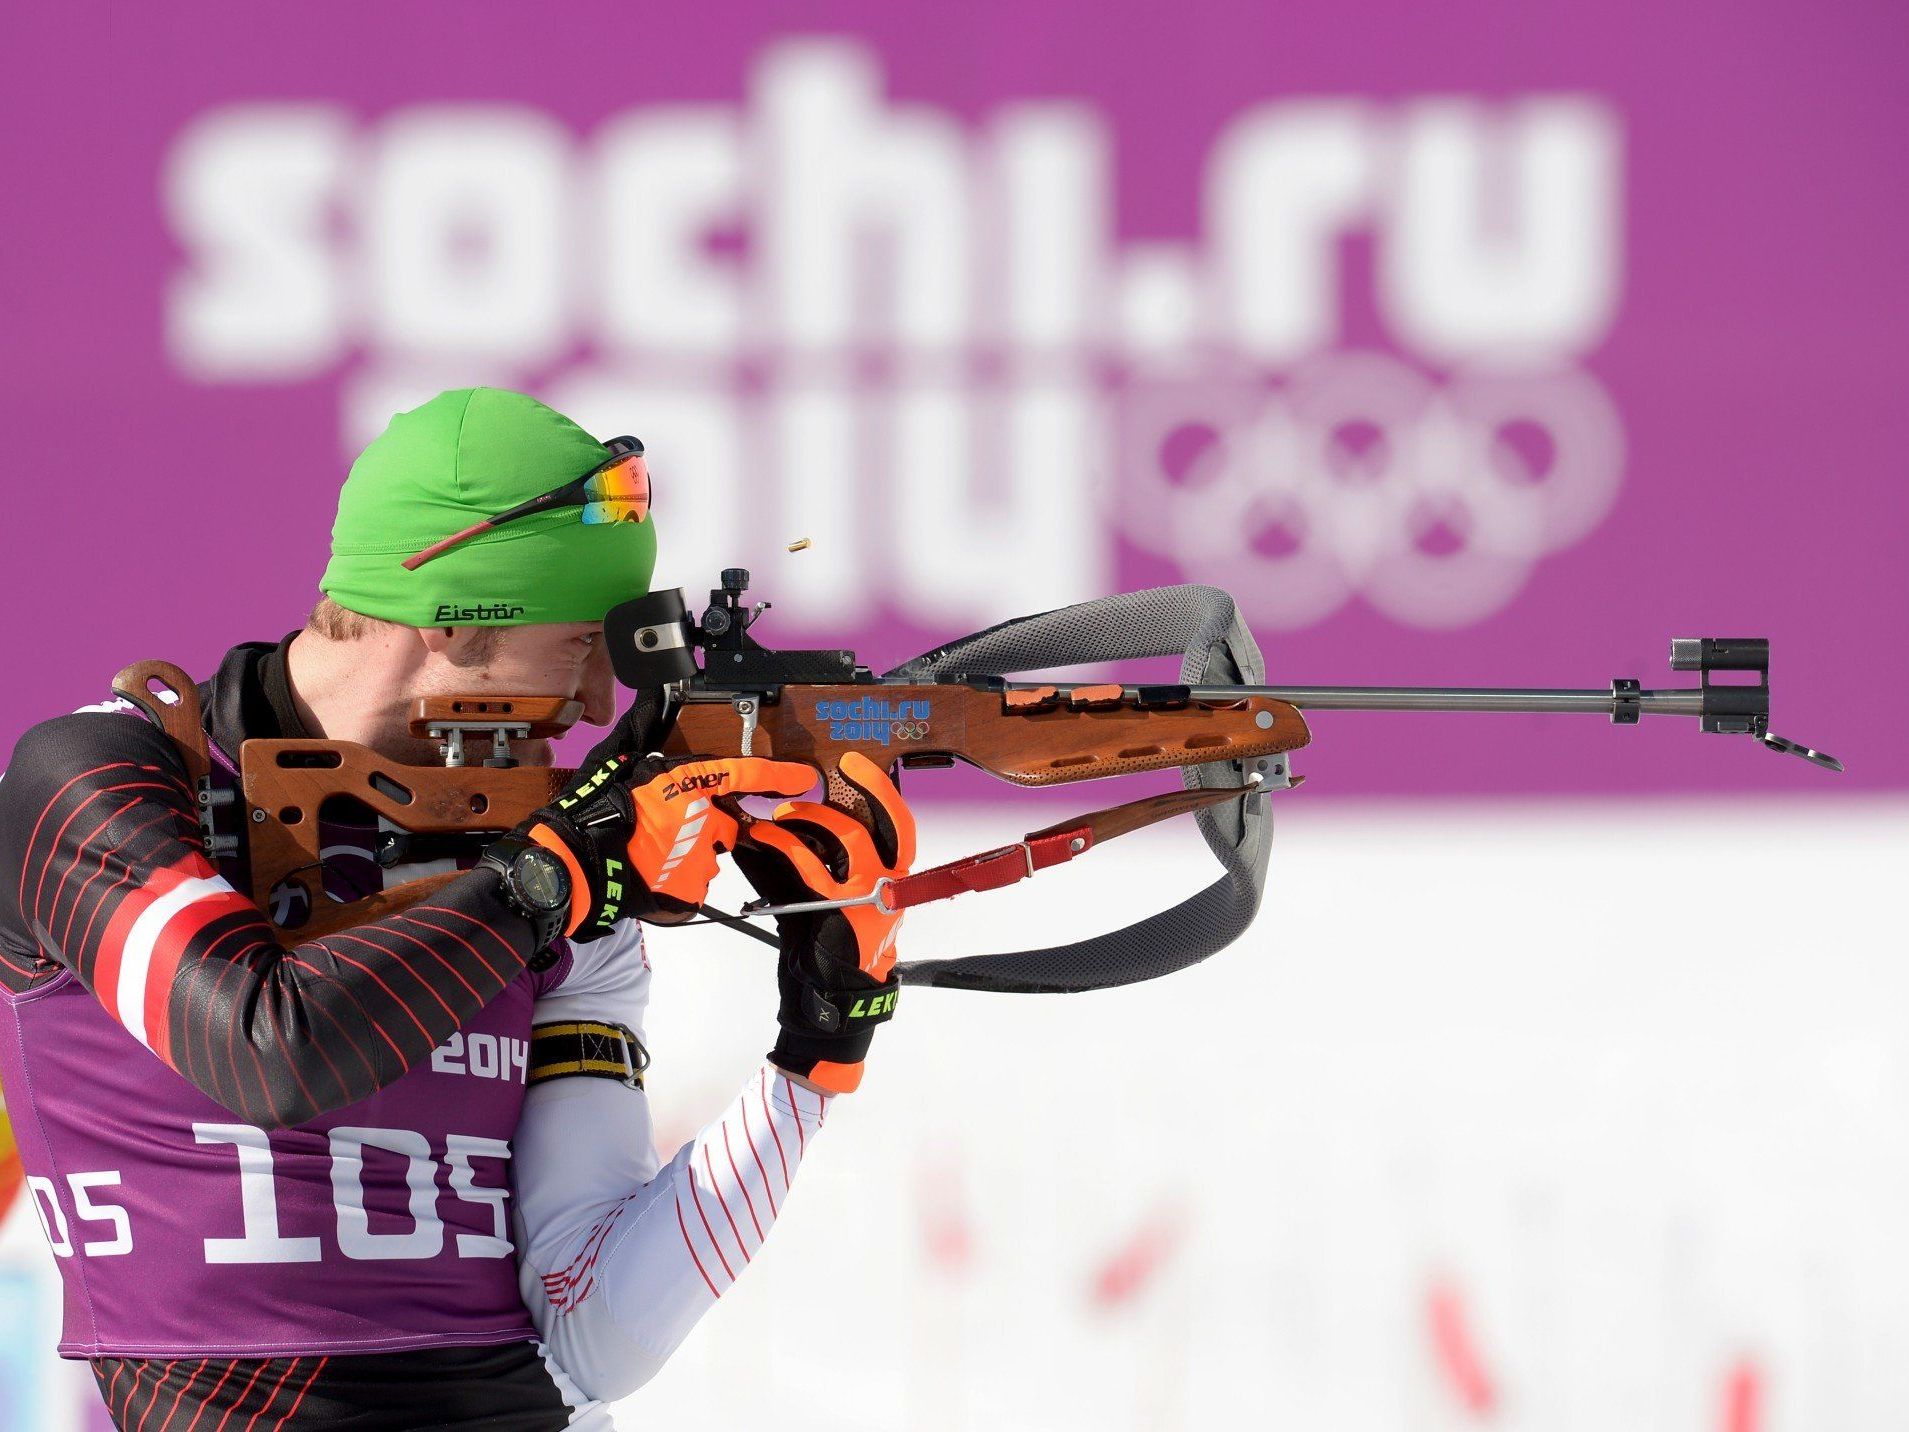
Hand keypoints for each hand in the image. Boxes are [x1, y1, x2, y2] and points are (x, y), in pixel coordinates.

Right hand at [513, 752, 817, 940]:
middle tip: (666, 831)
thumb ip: (645, 726)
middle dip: (704, 826)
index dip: (778, 775)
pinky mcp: (689, 891)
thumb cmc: (593, 809)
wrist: (577, 864)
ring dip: (689, 853)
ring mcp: (698, 859)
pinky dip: (677, 881)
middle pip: (724, 824)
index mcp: (686, 785)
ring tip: (651, 854)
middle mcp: (701, 821)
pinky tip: (650, 874)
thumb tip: (658, 692)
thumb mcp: (616, 757)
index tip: (803, 777)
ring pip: (708, 854)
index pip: (745, 775)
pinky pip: (693, 885)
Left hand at [731, 750, 915, 1093]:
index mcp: (894, 880)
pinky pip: (813, 867)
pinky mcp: (840, 909)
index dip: (882, 792)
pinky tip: (766, 838)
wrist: (832, 996)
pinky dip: (786, 846)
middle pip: (890, 823)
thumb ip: (815, 862)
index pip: (899, 827)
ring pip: (848, 836)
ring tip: (784, 811)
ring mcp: (868, 896)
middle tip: (839, 767)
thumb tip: (783, 824)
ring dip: (812, 816)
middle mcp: (890, 885)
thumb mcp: (831, 899)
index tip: (858, 764)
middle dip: (869, 788)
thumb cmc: (831, 946)